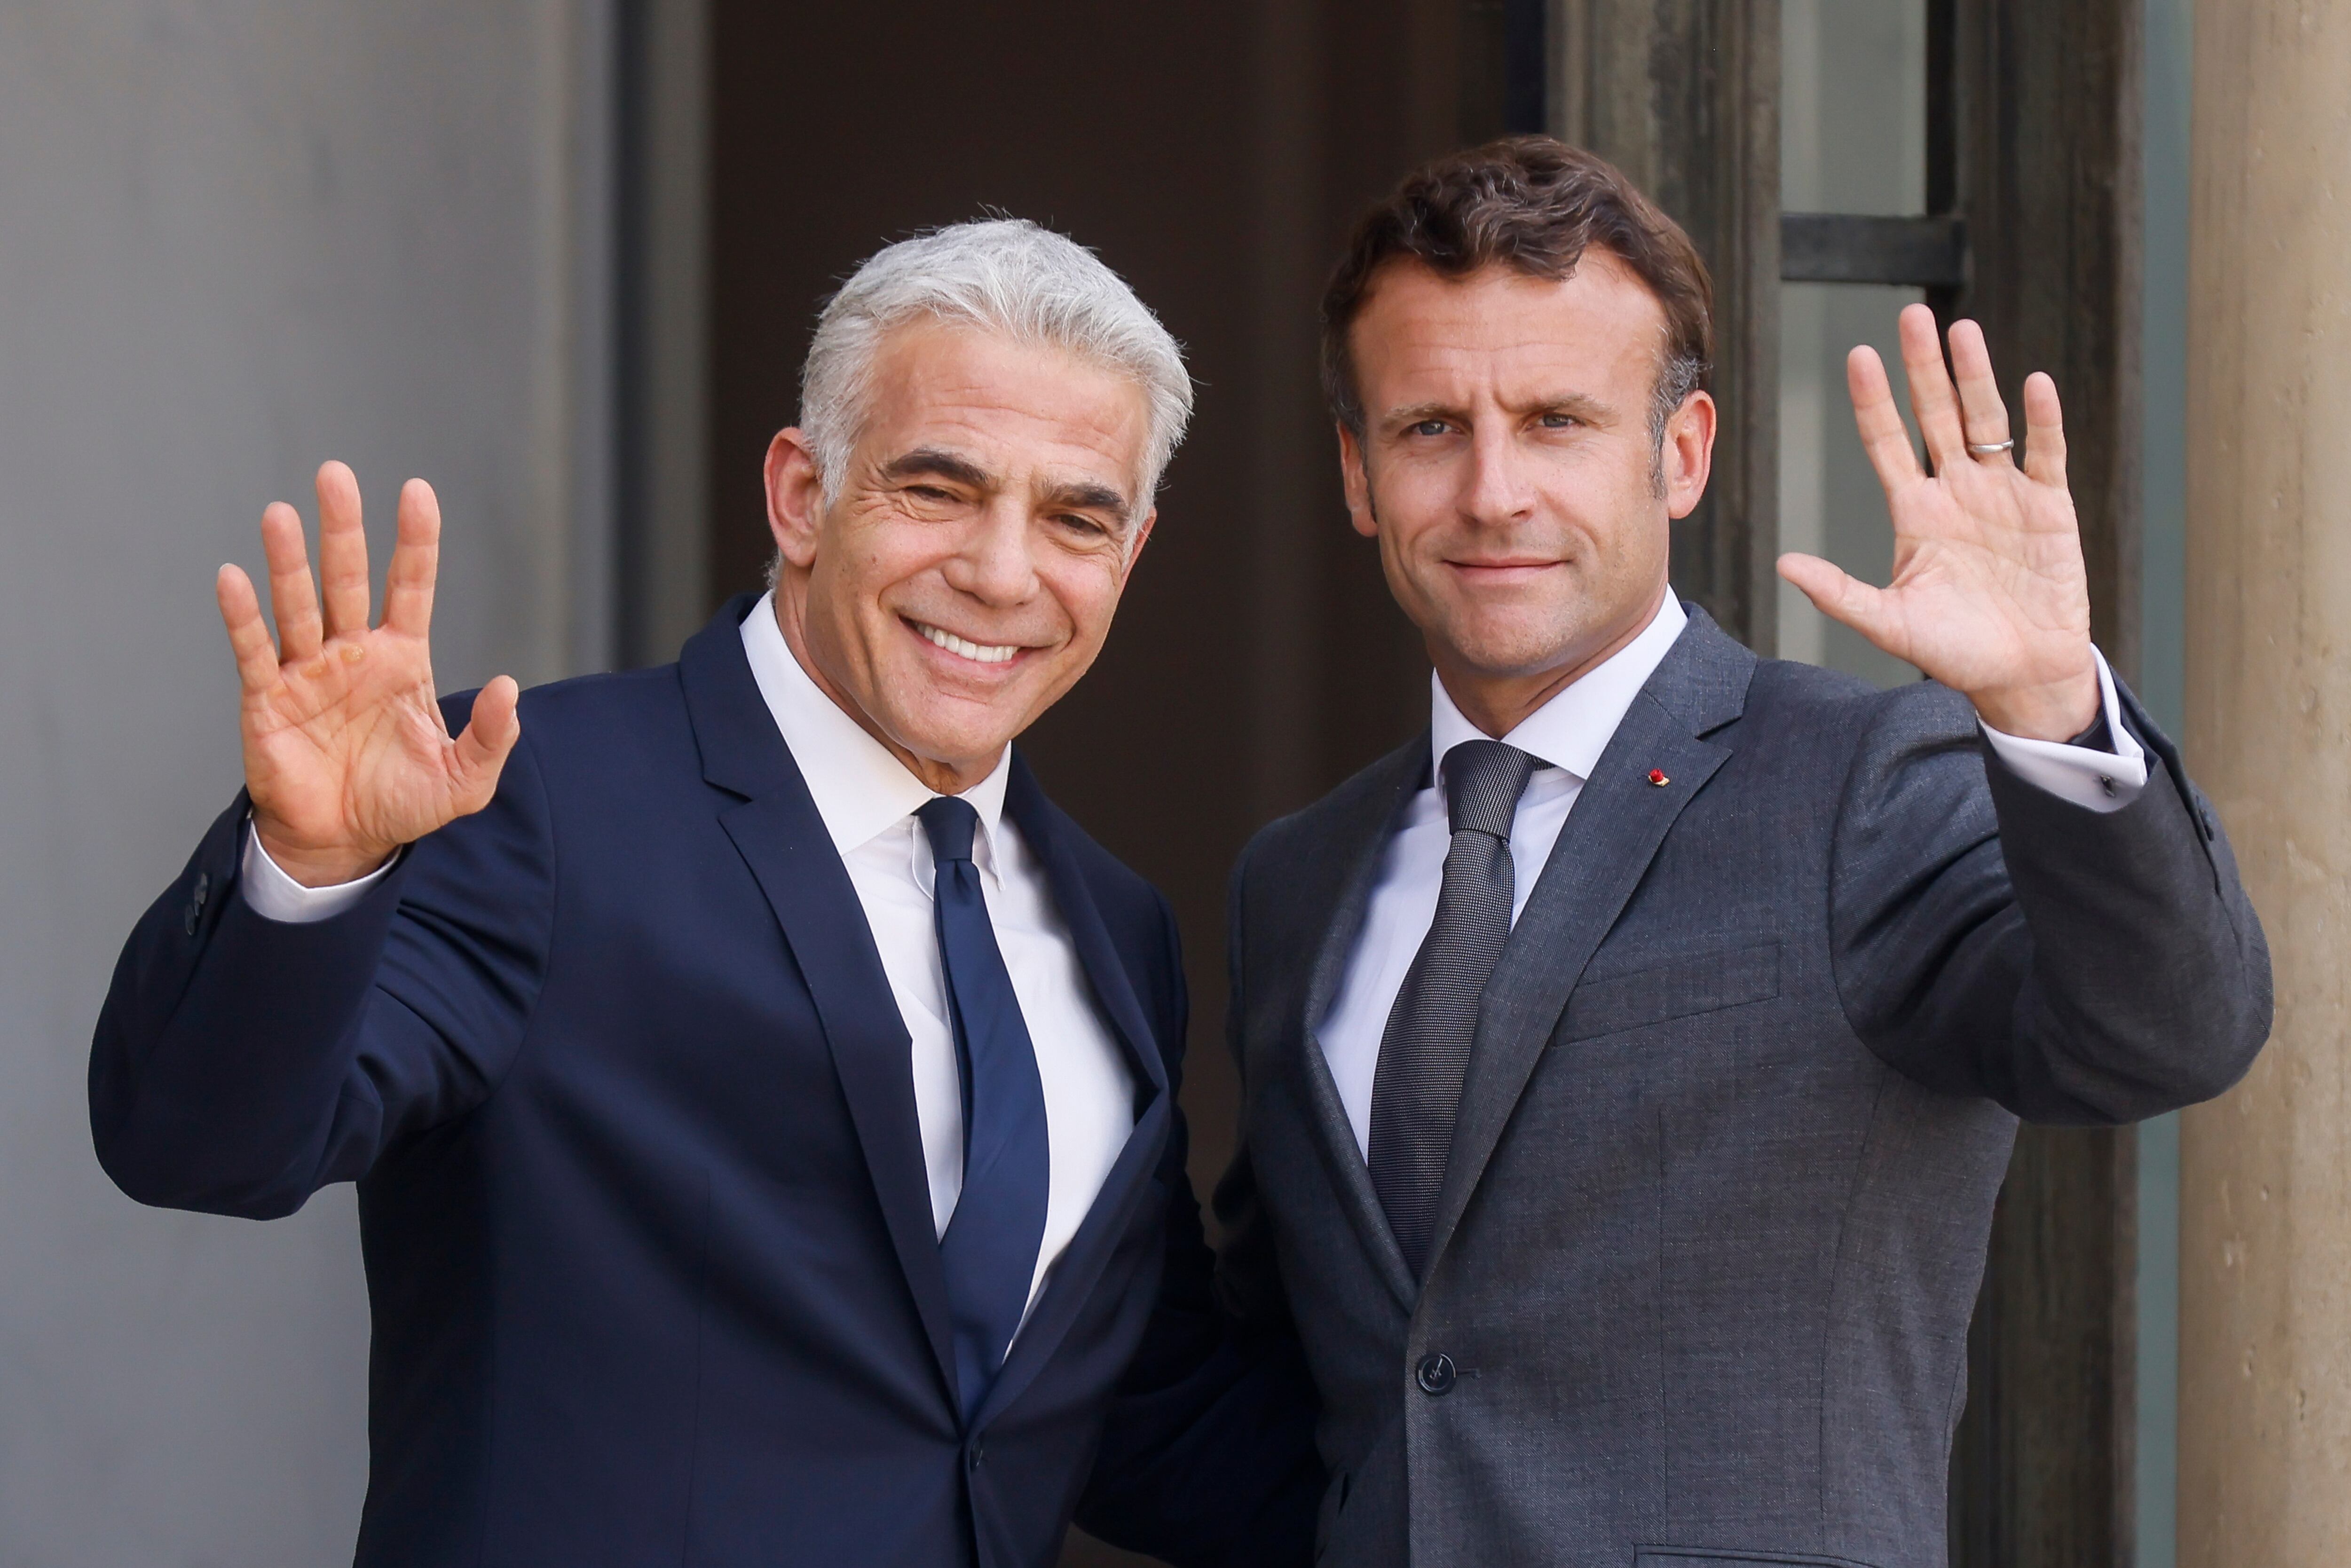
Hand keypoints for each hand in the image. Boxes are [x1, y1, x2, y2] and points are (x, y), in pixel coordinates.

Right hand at [217, 462, 519, 886]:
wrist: (345, 844)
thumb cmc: (403, 804)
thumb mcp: (464, 779)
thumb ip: (491, 735)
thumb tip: (507, 686)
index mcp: (402, 660)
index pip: (411, 587)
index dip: (415, 540)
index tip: (417, 490)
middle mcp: (353, 653)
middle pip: (348, 579)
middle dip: (343, 528)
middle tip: (335, 474)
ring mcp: (308, 672)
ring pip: (298, 604)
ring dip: (288, 561)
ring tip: (281, 513)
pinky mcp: (267, 700)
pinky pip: (254, 651)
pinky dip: (242, 616)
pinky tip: (233, 577)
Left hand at [1777, 304, 2098, 740]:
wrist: (2019, 674)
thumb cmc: (1953, 651)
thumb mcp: (1889, 623)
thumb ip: (1839, 592)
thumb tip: (1785, 564)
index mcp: (1915, 512)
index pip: (1888, 443)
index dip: (1875, 402)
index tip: (1858, 356)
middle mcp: (1957, 491)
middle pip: (1936, 416)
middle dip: (1924, 368)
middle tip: (1912, 315)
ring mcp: (2003, 494)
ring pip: (1987, 421)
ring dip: (1976, 378)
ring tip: (1962, 333)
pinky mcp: (2050, 507)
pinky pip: (2044, 454)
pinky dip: (2041, 421)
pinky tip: (2033, 383)